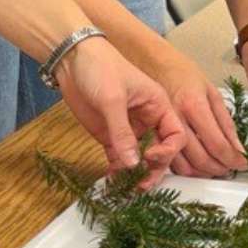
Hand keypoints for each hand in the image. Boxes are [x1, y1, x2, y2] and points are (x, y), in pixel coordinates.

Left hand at [57, 38, 187, 188]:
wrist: (72, 59)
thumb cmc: (101, 68)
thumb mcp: (113, 99)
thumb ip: (123, 133)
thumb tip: (133, 164)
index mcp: (159, 106)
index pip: (175, 135)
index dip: (167, 150)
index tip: (150, 157)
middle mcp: (148, 120)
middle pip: (160, 152)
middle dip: (153, 170)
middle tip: (141, 184)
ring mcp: (129, 129)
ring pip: (139, 158)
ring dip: (134, 174)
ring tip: (126, 187)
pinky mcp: (110, 135)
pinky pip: (118, 158)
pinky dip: (117, 171)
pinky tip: (112, 181)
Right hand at [147, 51, 247, 177]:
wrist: (153, 64)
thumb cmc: (183, 73)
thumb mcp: (212, 92)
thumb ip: (226, 123)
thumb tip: (238, 148)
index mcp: (194, 106)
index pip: (217, 143)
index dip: (232, 159)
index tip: (242, 163)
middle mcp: (176, 120)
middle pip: (201, 159)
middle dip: (220, 169)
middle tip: (231, 167)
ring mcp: (160, 130)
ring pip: (184, 167)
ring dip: (203, 173)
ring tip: (216, 167)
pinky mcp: (152, 137)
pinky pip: (171, 162)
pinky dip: (187, 169)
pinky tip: (197, 164)